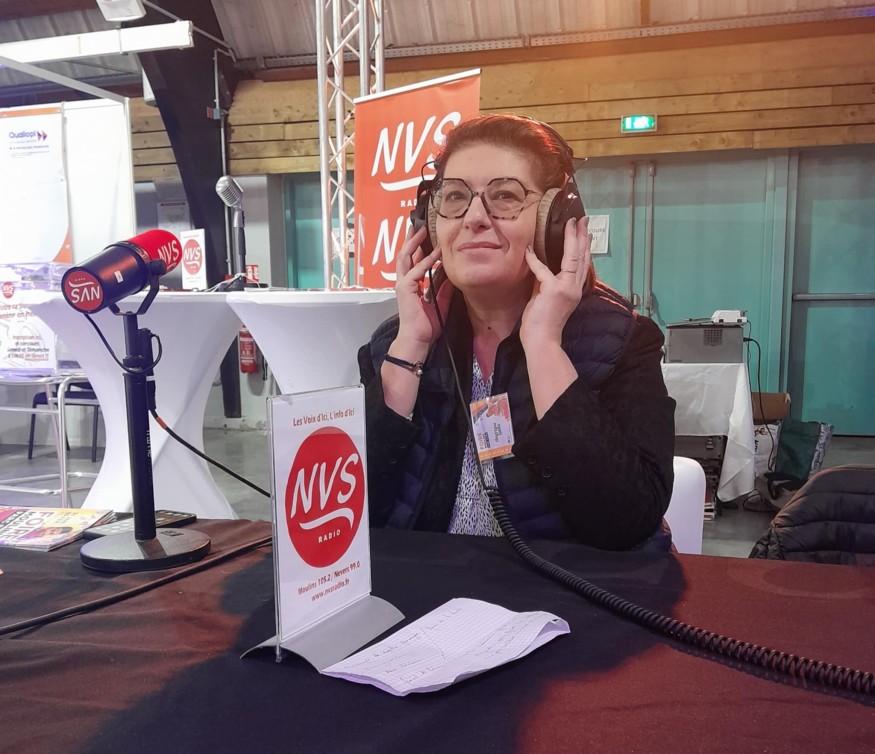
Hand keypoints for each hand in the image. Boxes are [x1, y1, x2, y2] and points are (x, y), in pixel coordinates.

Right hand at [393, 225, 453, 352]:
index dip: (418, 248)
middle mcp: (404, 282)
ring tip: (423, 230)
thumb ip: (443, 289)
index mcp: (411, 285)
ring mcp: (403, 285)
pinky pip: (415, 272)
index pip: (412, 261)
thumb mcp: (440, 303)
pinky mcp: (405, 290)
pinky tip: (435, 254)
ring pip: (405, 258)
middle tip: (418, 225)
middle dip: (411, 239)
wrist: (417, 340)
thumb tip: (451, 275)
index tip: (426, 236)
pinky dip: (425, 262)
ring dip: (414, 243)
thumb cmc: (425, 326)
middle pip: (405, 254)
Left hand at [520, 216, 591, 348]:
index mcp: (574, 290)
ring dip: (572, 239)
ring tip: (572, 223)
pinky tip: (528, 250)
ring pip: (572, 258)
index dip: (584, 247)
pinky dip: (534, 260)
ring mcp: (566, 289)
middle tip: (583, 219)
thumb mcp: (546, 297)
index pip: (582, 264)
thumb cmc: (541, 323)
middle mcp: (574, 288)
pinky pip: (542, 270)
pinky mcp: (553, 291)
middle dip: (582, 236)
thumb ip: (547, 282)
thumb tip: (541, 266)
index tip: (584, 232)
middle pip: (582, 257)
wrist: (541, 341)